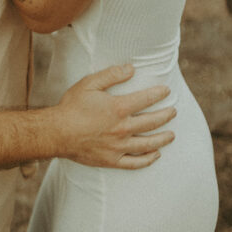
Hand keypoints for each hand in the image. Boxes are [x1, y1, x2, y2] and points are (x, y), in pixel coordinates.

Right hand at [56, 64, 175, 168]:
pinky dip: (148, 159)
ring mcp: (118, 147)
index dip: (159, 93)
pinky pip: (135, 163)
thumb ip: (111, 74)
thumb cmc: (72, 106)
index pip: (146, 99)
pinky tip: (156, 155)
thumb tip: (131, 68)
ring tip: (172, 134)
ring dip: (163, 138)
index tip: (167, 90)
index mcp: (118, 108)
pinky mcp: (112, 160)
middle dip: (166, 115)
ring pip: (148, 144)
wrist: (57, 133)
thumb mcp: (89, 83)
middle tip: (174, 111)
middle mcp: (122, 128)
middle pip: (152, 122)